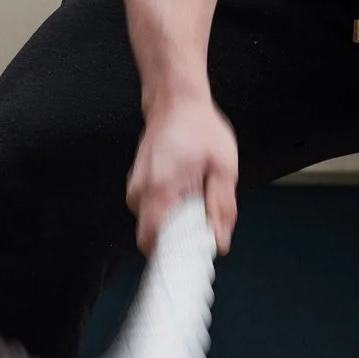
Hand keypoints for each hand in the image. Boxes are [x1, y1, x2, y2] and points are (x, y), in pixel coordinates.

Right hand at [127, 95, 239, 254]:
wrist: (175, 100)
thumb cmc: (199, 128)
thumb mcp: (223, 167)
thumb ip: (221, 207)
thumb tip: (219, 241)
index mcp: (160, 189)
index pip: (153, 243)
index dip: (173, 257)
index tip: (193, 258)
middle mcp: (140, 191)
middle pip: (152, 238)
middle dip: (177, 241)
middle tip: (203, 227)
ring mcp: (135, 187)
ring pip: (153, 224)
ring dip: (175, 223)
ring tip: (197, 200)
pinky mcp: (138, 183)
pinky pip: (151, 210)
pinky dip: (170, 210)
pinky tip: (187, 192)